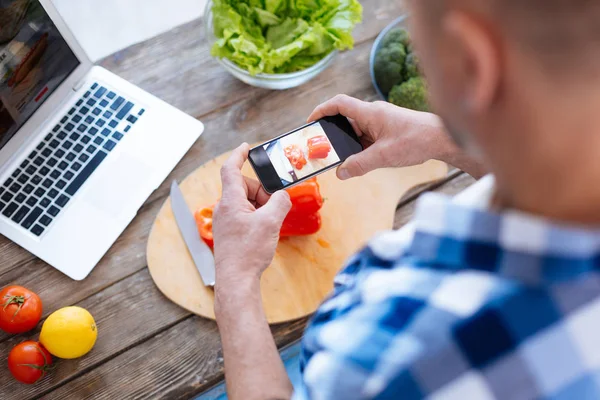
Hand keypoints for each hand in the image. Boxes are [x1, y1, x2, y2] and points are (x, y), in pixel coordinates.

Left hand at [212, 143, 291, 287]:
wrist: (236, 280)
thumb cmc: (248, 252)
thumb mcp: (271, 222)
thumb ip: (279, 202)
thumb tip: (282, 197)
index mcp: (230, 201)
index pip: (231, 169)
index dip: (238, 155)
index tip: (246, 147)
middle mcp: (224, 209)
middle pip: (244, 187)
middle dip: (261, 192)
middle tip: (274, 206)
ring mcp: (225, 221)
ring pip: (246, 202)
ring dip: (261, 207)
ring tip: (270, 223)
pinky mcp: (229, 233)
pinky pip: (245, 215)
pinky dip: (256, 217)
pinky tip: (264, 232)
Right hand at [308, 95, 458, 178]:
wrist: (443, 139)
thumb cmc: (417, 140)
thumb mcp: (384, 156)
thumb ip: (359, 164)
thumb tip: (340, 172)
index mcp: (370, 113)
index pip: (339, 104)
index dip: (321, 110)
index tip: (310, 123)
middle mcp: (373, 114)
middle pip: (345, 118)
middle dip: (332, 133)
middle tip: (321, 148)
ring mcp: (381, 122)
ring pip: (356, 130)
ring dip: (348, 143)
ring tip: (340, 158)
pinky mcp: (387, 131)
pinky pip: (367, 137)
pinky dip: (360, 147)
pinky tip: (359, 160)